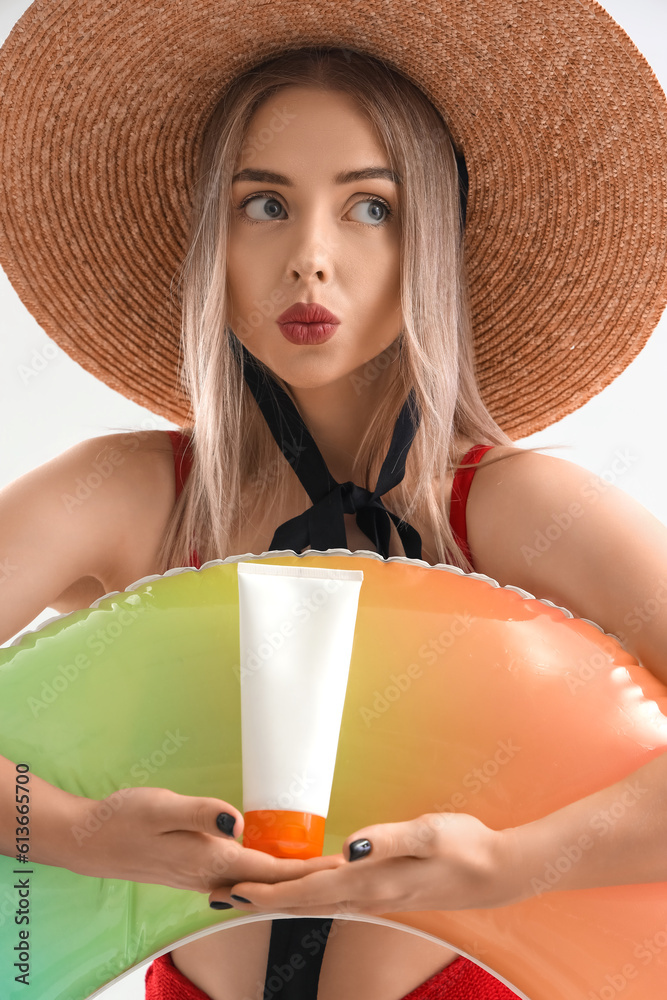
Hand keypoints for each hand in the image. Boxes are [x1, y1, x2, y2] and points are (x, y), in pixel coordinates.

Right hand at [62, 786, 340, 893]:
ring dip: (291, 882)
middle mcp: (212, 877)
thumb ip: (201, 813)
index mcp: (211, 861)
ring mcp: (204, 877)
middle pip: (271, 884)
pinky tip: (277, 870)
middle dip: (310, 880)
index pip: (272, 871)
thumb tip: (237, 823)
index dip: (309, 869)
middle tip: (347, 872)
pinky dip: (268, 878)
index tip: (342, 866)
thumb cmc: (124, 819)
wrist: (89, 840)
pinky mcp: (196, 871)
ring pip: (258, 885)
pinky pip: (243, 880)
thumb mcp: (161, 807)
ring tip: (324, 873)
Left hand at [208, 811, 526, 915]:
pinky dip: (307, 894)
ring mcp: (376, 897)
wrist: (496, 872)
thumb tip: (348, 847)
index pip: (306, 890)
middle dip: (261, 900)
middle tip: (221, 894)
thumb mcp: (428, 832)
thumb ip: (387, 840)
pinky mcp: (384, 891)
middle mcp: (367, 896)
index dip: (266, 891)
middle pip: (303, 902)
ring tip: (248, 893)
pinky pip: (334, 898)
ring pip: (316, 903)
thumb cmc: (464, 847)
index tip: (231, 890)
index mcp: (371, 881)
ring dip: (280, 899)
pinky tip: (301, 888)